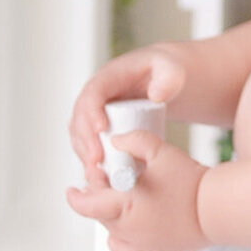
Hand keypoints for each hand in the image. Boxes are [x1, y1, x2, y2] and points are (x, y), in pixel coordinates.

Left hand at [66, 131, 207, 250]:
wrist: (217, 209)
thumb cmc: (190, 183)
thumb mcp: (161, 152)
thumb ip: (135, 140)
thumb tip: (115, 141)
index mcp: (123, 208)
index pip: (87, 205)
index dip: (76, 196)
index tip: (72, 188)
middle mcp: (128, 230)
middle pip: (99, 214)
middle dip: (98, 195)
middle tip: (106, 175)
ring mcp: (141, 243)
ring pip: (112, 229)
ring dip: (109, 212)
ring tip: (118, 194)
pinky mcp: (155, 249)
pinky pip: (128, 250)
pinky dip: (119, 241)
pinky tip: (118, 232)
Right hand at [68, 46, 187, 186]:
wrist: (161, 81)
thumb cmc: (164, 73)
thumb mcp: (171, 70)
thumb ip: (168, 78)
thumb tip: (157, 95)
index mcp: (108, 78)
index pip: (92, 94)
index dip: (92, 111)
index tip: (101, 129)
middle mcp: (95, 97)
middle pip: (79, 118)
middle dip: (85, 141)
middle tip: (96, 161)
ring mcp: (94, 114)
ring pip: (79, 136)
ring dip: (85, 156)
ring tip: (98, 176)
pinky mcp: (99, 130)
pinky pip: (89, 147)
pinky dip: (92, 163)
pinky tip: (101, 179)